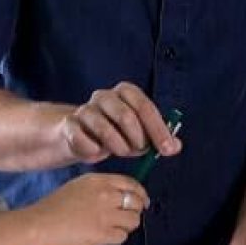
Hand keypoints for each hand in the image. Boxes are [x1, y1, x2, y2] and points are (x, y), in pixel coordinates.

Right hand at [26, 173, 146, 244]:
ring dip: (127, 226)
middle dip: (135, 211)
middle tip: (126, 218)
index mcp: (99, 180)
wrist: (39, 225)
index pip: (131, 184)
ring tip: (113, 228)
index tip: (142, 201)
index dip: (140, 194)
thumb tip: (120, 196)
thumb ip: (100, 188)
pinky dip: (116, 238)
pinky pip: (122, 237)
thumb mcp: (79, 186)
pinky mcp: (103, 234)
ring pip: (134, 221)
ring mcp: (106, 215)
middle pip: (136, 202)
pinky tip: (104, 237)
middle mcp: (106, 195)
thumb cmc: (54, 206)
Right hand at [59, 82, 182, 162]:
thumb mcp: (140, 135)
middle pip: (126, 116)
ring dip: (117, 147)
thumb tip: (176, 146)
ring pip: (104, 129)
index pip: (145, 107)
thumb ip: (158, 138)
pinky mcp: (69, 125)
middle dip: (137, 139)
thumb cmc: (116, 134)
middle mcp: (104, 96)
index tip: (167, 149)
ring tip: (121, 152)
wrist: (79, 137)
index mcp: (125, 92)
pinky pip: (83, 140)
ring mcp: (85, 109)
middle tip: (139, 151)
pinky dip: (94, 151)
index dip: (158, 129)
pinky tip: (97, 153)